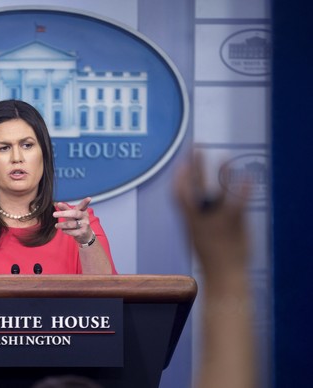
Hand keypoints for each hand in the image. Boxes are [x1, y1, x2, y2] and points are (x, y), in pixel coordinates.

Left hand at [53, 197, 93, 244]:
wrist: (85, 235)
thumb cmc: (78, 222)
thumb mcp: (73, 214)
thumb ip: (65, 209)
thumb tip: (57, 203)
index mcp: (82, 211)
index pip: (83, 206)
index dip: (85, 202)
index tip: (88, 198)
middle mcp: (84, 217)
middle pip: (75, 213)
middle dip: (64, 214)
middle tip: (53, 214)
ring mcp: (84, 225)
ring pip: (71, 224)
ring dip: (62, 225)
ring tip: (56, 225)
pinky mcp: (82, 233)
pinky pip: (72, 232)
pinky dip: (66, 231)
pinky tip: (63, 230)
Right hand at [174, 153, 250, 278]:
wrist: (223, 277)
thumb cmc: (212, 259)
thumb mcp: (198, 238)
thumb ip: (198, 221)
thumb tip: (201, 207)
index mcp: (191, 222)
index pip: (179, 196)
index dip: (179, 178)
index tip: (181, 164)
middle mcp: (201, 219)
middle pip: (195, 187)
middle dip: (195, 165)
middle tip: (197, 146)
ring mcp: (218, 221)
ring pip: (218, 192)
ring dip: (221, 173)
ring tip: (224, 156)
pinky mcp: (234, 225)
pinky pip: (238, 204)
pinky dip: (243, 190)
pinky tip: (248, 178)